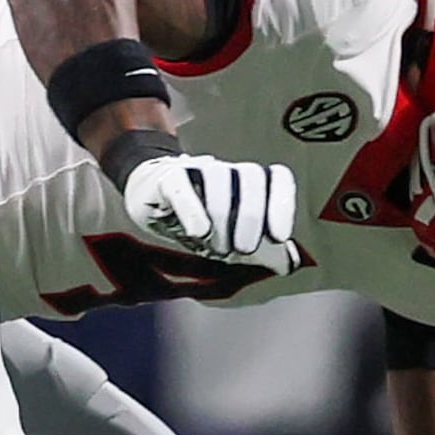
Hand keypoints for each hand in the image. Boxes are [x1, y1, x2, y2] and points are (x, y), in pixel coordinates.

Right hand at [121, 149, 298, 269]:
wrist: (146, 194)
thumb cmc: (196, 218)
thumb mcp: (228, 235)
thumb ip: (258, 248)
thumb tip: (288, 265)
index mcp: (248, 182)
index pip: (276, 177)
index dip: (282, 204)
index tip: (278, 237)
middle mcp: (227, 171)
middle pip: (250, 175)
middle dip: (252, 215)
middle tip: (243, 249)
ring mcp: (195, 170)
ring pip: (218, 176)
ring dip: (222, 216)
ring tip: (216, 248)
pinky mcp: (166, 178)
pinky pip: (181, 185)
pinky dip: (192, 208)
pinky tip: (197, 232)